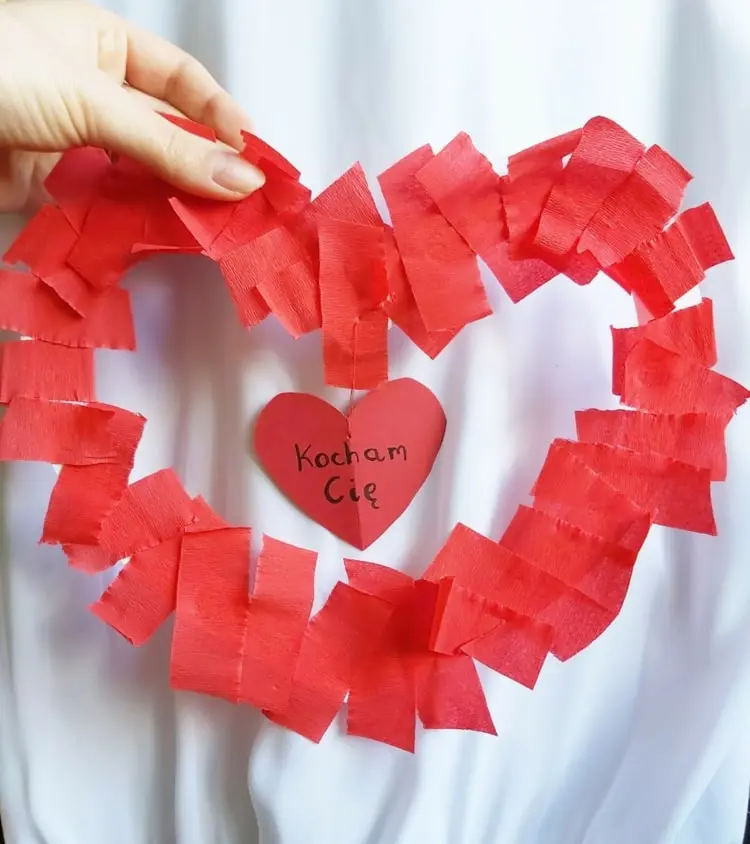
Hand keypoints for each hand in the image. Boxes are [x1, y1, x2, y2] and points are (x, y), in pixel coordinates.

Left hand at [0, 0, 264, 211]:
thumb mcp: (92, 98)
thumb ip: (169, 146)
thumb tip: (242, 179)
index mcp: (102, 45)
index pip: (181, 82)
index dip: (221, 115)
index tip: (253, 156)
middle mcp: (92, 94)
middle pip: (166, 136)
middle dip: (203, 169)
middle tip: (243, 207)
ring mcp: (72, 144)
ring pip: (139, 178)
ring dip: (172, 203)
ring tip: (211, 230)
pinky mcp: (51, 190)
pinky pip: (105, 211)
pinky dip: (132, 228)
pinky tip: (160, 240)